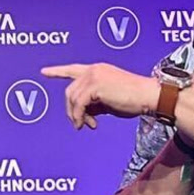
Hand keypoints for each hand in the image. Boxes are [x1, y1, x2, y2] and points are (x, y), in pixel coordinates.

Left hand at [40, 63, 160, 129]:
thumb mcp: (109, 100)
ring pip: (72, 99)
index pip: (73, 69)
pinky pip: (79, 105)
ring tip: (87, 125)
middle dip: (71, 109)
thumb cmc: (134, 99)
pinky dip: (80, 116)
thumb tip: (82, 114)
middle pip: (70, 91)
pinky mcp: (95, 86)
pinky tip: (89, 124)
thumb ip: (94, 102)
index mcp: (97, 69)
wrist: (149, 96)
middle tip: (80, 124)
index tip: (44, 72)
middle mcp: (93, 70)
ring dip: (77, 116)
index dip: (57, 71)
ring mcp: (94, 76)